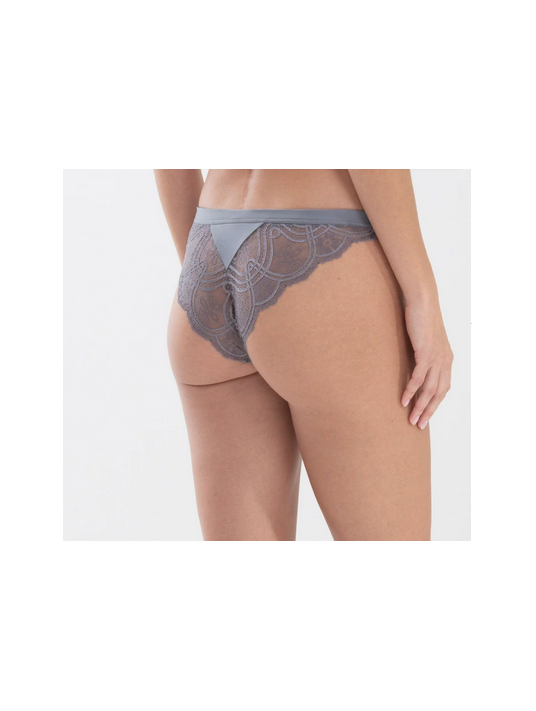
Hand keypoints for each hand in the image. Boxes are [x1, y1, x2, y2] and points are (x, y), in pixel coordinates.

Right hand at [401, 297, 452, 428]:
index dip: (434, 404)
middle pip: (438, 393)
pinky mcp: (426, 353)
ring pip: (430, 389)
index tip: (425, 416)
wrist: (423, 300)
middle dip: (428, 411)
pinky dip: (411, 390)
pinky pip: (418, 377)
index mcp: (446, 359)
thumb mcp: (425, 339)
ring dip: (420, 406)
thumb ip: (424, 353)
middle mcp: (445, 361)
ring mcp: (437, 358)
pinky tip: (404, 400)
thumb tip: (414, 364)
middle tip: (418, 424)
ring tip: (411, 418)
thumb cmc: (421, 317)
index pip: (443, 388)